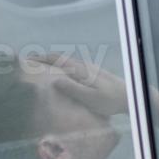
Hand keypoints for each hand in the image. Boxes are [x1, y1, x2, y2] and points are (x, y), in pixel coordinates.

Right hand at [39, 52, 158, 132]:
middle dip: (44, 58)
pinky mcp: (93, 73)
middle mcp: (83, 66)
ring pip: (66, 61)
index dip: (41, 59)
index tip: (27, 59)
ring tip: (41, 67)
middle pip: (60, 58)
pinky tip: (61, 74)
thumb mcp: (90, 98)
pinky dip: (61, 66)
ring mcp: (89, 68)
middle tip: (30, 61)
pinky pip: (72, 66)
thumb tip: (54, 80)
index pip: (56, 60)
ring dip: (52, 62)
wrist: (130, 96)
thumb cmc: (110, 100)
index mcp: (80, 70)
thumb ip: (72, 89)